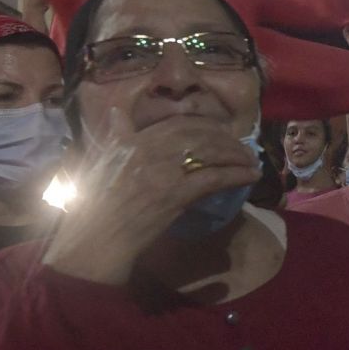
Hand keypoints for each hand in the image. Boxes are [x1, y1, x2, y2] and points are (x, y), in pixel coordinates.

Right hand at [41, 108, 262, 283]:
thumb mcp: (104, 161)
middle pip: (200, 135)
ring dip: (237, 156)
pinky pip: (213, 178)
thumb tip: (117, 111)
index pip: (178, 123)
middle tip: (243, 148)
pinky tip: (251, 176)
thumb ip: (117, 135)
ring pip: (210, 153)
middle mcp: (151, 150)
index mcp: (134, 142)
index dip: (206, 125)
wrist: (96, 238)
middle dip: (226, 140)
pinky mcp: (175, 194)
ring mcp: (164, 172)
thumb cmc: (96, 204)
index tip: (221, 131)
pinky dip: (236, 175)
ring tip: (252, 162)